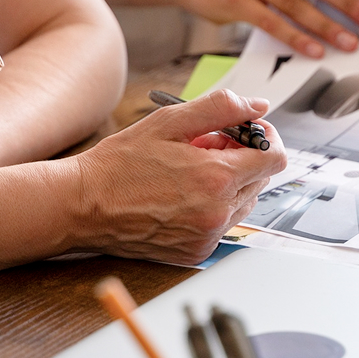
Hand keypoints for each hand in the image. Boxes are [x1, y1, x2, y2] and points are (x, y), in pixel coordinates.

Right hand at [68, 89, 286, 264]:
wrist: (84, 206)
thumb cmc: (119, 164)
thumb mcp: (168, 122)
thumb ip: (220, 108)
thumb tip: (258, 106)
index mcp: (216, 178)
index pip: (275, 158)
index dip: (264, 138)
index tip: (247, 131)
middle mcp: (218, 212)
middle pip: (261, 180)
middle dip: (242, 159)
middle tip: (206, 147)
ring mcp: (207, 236)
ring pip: (244, 203)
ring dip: (229, 184)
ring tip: (190, 172)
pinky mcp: (196, 251)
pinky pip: (223, 225)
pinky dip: (212, 207)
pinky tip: (182, 195)